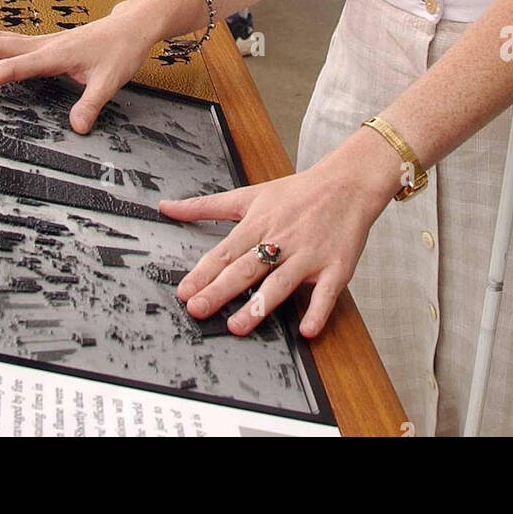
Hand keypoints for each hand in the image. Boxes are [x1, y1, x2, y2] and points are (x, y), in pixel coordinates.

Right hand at [0, 2, 150, 133]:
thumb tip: (77, 128)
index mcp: (52, 55)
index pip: (10, 68)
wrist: (130, 27)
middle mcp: (41, 44)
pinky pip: (4, 40)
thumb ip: (91, 104)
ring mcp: (39, 41)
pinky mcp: (41, 42)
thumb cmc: (120, 50)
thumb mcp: (110, 81)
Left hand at [160, 127, 400, 338]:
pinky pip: (326, 292)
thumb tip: (166, 207)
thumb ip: (206, 206)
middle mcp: (281, 239)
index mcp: (258, 223)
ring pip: (281, 282)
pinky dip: (318, 311)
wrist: (346, 183)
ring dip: (260, 305)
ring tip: (238, 326)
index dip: (203, 273)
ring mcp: (308, 254)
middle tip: (198, 310)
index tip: (183, 292)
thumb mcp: (248, 194)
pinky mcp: (336, 266)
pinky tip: (306, 329)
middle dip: (220, 290)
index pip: (225, 251)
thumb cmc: (296, 192)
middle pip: (247, 267)